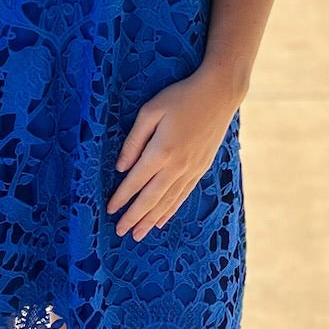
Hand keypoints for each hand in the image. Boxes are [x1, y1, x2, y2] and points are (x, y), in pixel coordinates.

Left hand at [107, 69, 239, 240]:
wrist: (219, 94)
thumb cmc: (180, 97)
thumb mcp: (150, 111)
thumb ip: (134, 141)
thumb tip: (121, 167)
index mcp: (161, 151)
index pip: (135, 181)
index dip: (121, 197)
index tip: (110, 210)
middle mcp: (176, 166)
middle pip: (150, 198)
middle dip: (133, 217)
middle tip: (120, 232)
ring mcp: (191, 170)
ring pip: (167, 202)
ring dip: (151, 220)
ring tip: (138, 234)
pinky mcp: (201, 169)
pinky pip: (183, 195)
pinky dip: (170, 210)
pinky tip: (161, 220)